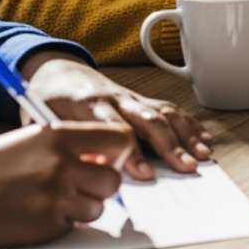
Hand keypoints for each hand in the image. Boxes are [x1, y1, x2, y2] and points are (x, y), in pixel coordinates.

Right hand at [0, 122, 132, 248]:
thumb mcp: (27, 141)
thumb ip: (66, 147)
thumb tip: (98, 157)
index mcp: (59, 137)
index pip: (120, 140)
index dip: (117, 153)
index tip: (106, 160)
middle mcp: (62, 166)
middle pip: (113, 180)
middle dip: (100, 186)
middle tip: (78, 186)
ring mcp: (54, 199)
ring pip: (97, 208)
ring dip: (80, 208)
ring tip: (49, 200)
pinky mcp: (42, 228)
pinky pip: (70, 228)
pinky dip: (58, 225)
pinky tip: (31, 214)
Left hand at [22, 53, 211, 178]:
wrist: (56, 72)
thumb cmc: (48, 102)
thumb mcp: (45, 126)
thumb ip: (69, 148)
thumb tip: (93, 175)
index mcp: (89, 105)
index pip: (117, 130)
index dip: (133, 154)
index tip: (145, 176)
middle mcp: (116, 98)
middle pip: (149, 120)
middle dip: (171, 146)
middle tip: (187, 167)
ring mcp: (132, 97)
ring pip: (165, 113)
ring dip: (187, 135)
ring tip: (203, 155)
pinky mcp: (141, 98)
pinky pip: (169, 109)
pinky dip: (189, 124)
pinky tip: (203, 138)